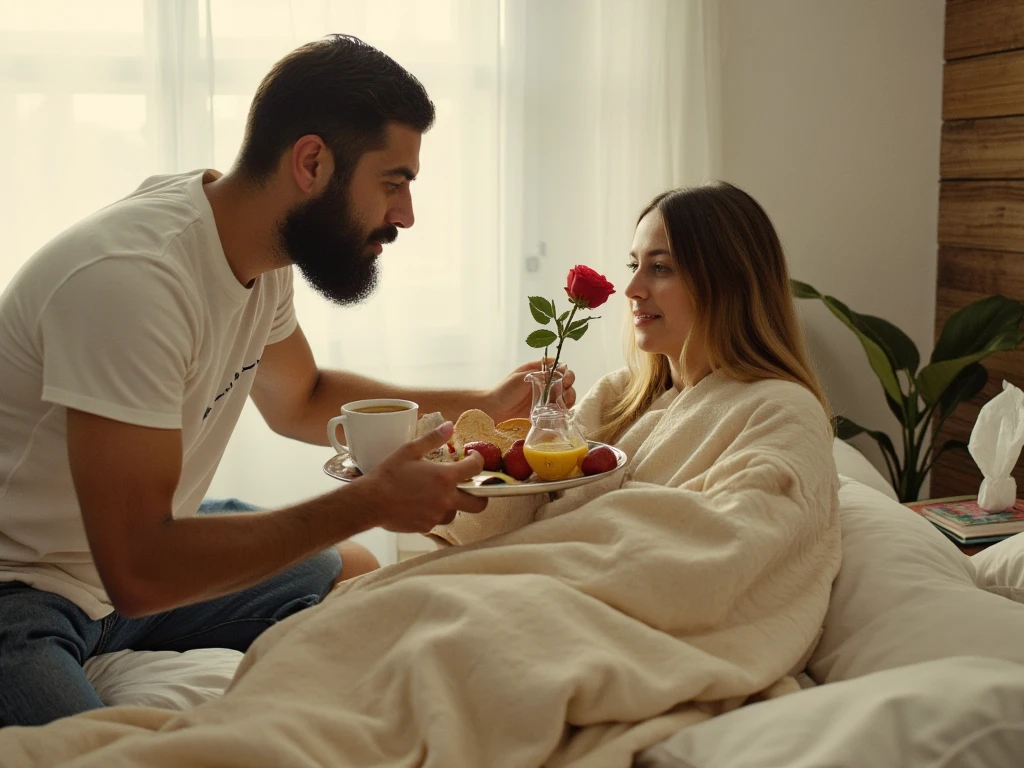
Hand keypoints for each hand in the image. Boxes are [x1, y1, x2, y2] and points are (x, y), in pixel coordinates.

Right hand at [348, 422, 487, 532]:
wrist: (370, 502)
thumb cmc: (389, 474)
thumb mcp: (410, 450)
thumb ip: (433, 438)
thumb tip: (450, 426)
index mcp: (445, 478)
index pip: (475, 469)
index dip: (478, 460)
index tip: (472, 457)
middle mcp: (446, 499)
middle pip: (479, 503)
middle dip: (481, 495)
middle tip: (472, 486)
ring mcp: (437, 515)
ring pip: (457, 512)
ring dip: (453, 504)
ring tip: (439, 495)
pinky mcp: (427, 527)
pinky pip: (438, 520)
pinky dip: (435, 512)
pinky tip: (422, 504)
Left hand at [488, 359, 576, 421]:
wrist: (493, 409)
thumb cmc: (504, 390)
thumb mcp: (520, 377)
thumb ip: (538, 374)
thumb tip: (556, 372)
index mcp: (538, 371)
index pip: (558, 368)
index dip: (565, 372)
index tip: (566, 379)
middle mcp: (544, 383)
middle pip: (565, 382)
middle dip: (569, 386)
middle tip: (565, 392)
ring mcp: (545, 397)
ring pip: (564, 396)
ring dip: (568, 398)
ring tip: (564, 403)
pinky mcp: (544, 410)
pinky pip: (558, 409)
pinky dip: (563, 409)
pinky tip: (561, 411)